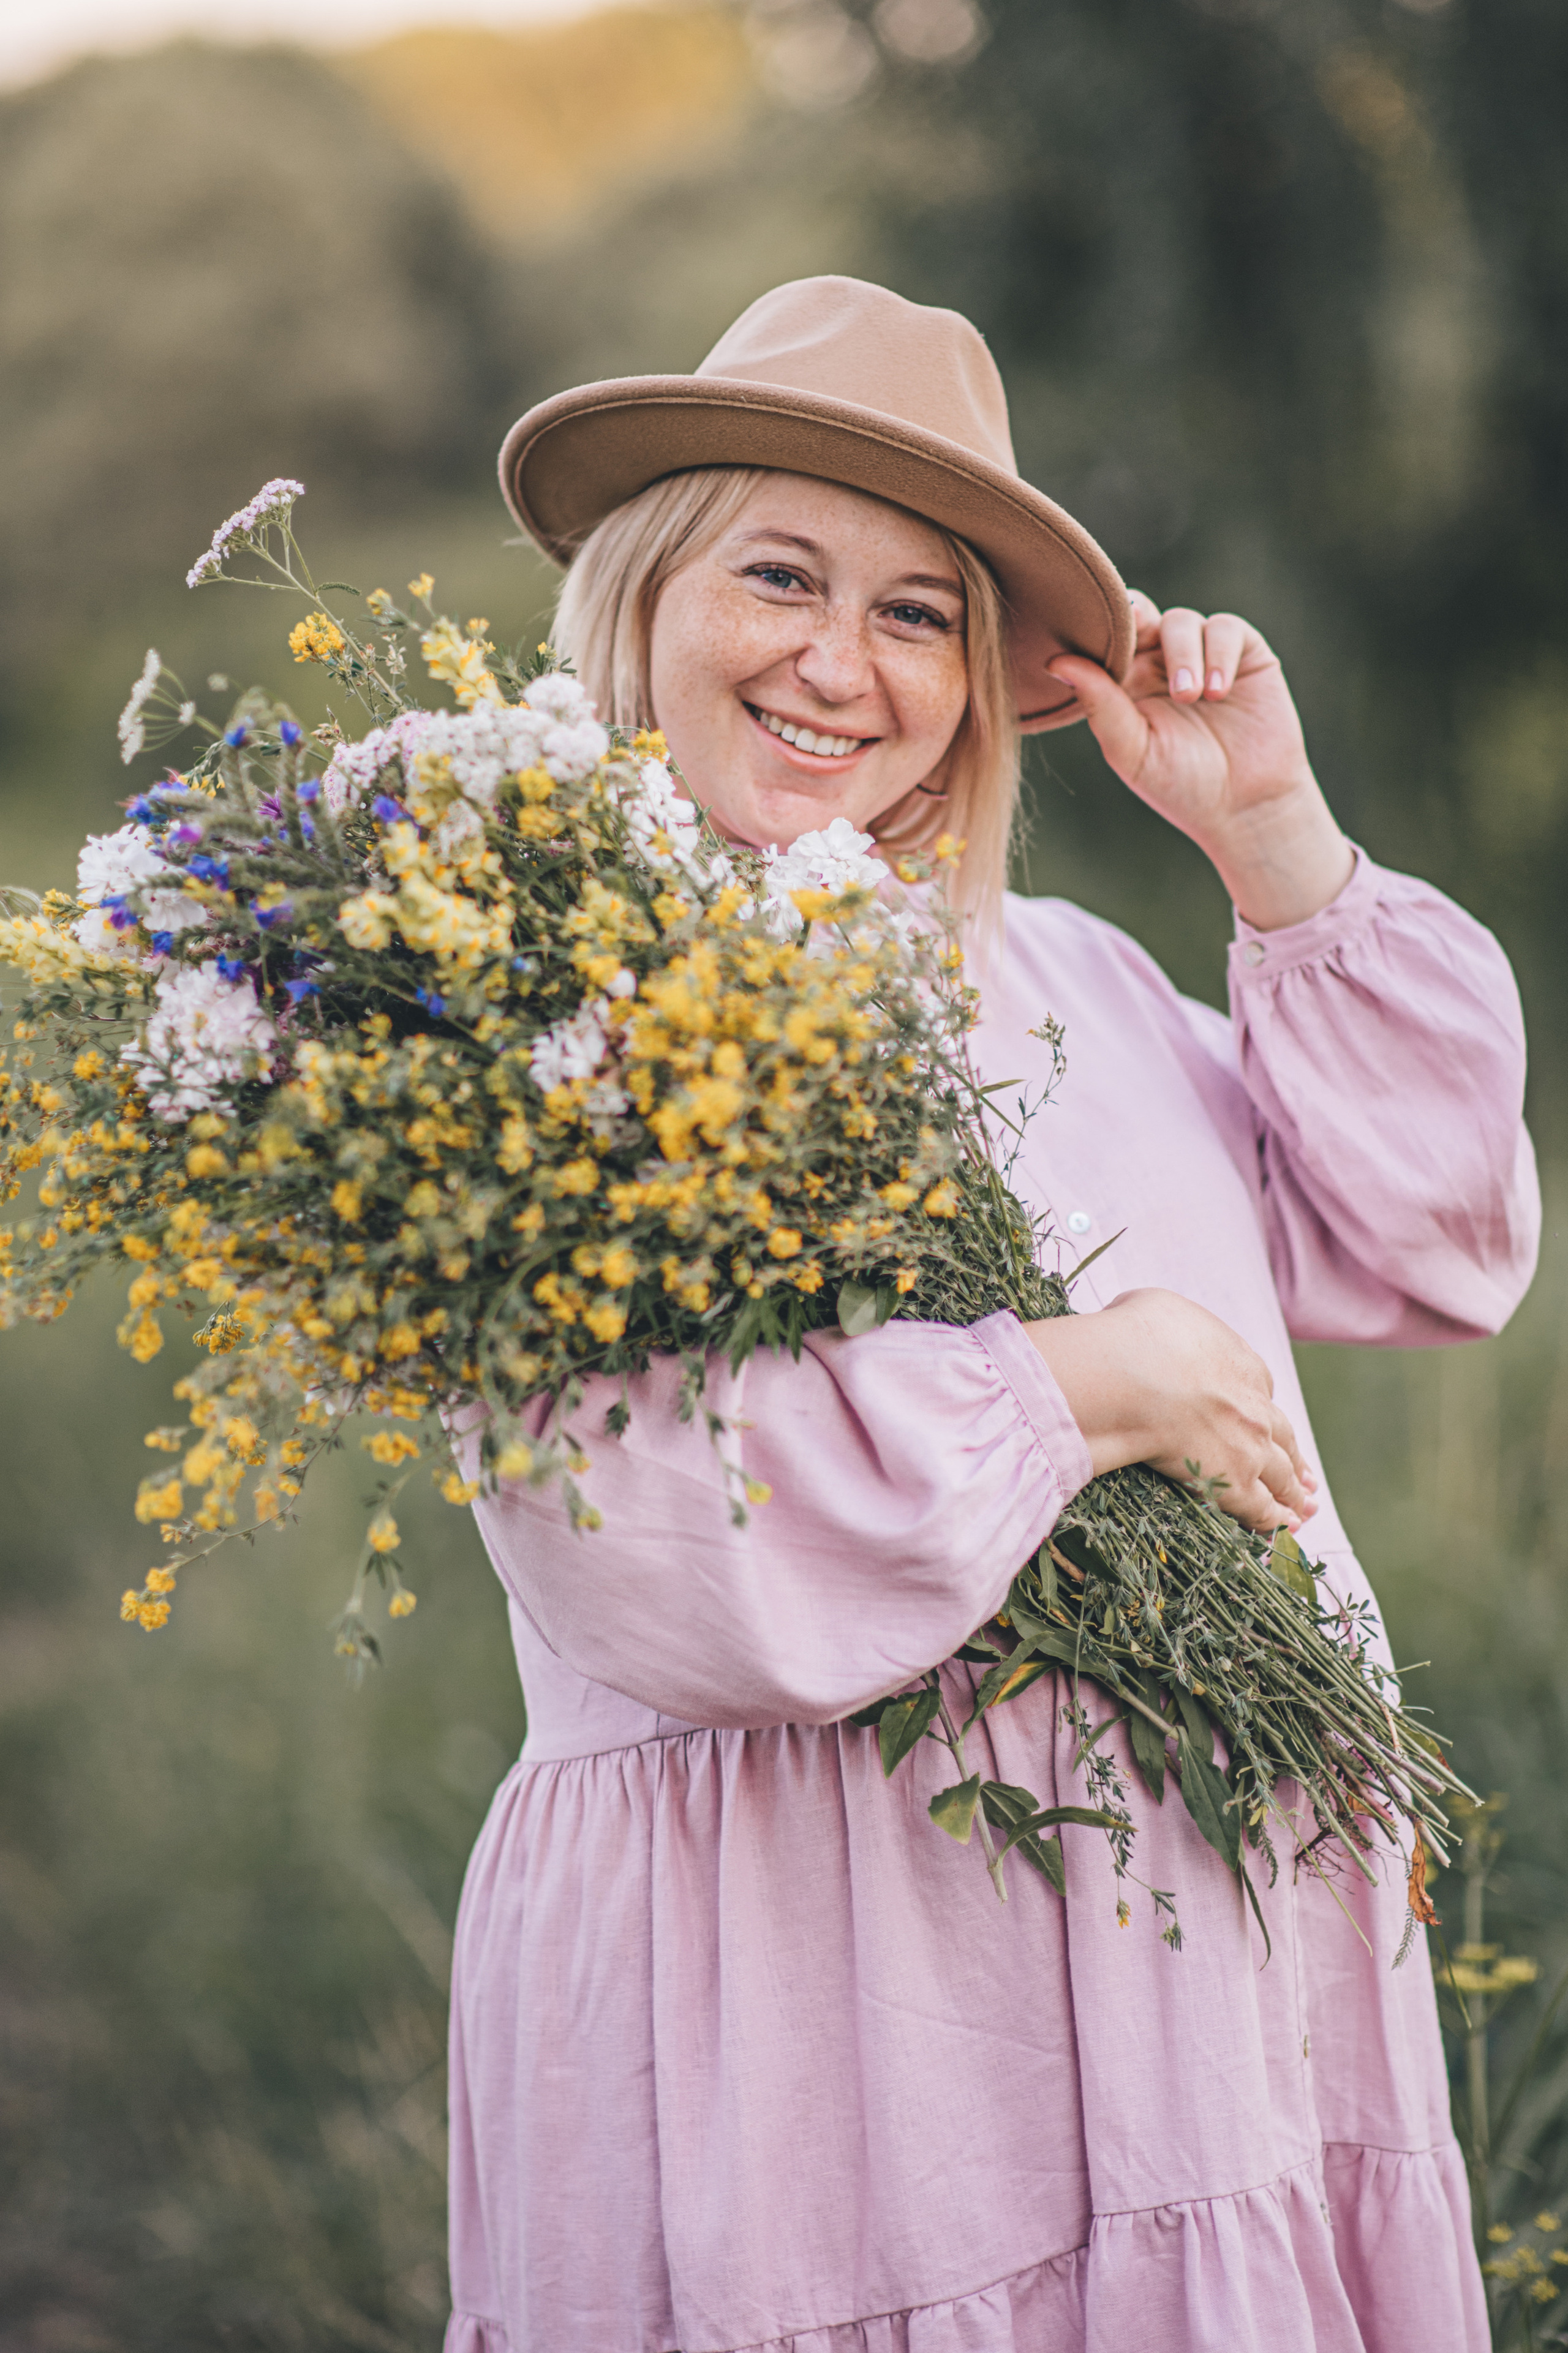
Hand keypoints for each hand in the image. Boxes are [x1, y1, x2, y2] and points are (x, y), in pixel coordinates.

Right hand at [1025, 1287, 1316, 1533]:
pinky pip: (1263, 1509)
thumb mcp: (1156, 1308)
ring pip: (1283, 1476)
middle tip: (1306, 1477)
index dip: (1260, 1407)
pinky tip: (1287, 1527)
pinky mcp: (1236, 1484)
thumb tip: (1150, 1326)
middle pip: (1282, 1436)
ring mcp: (1251, 1448)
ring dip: (1295, 1493)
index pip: (1260, 1389)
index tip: (1260, 1418)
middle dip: (1294, 1458)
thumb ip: (1168, 1326)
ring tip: (1305, 1508)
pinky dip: (1277, 1520)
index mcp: (1242, 1364)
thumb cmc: (1138, 1337)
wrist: (1135, 1375)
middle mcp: (1256, 1407)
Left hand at [1047, 593, 1353, 930]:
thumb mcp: (1132, 750)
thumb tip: (1056, 662)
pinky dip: (1218, 654)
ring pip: (1180, 621)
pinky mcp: (1244, 654)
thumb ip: (1099, 705)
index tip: (1092, 633)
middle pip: (1140, 615)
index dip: (1098, 628)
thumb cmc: (1181, 785)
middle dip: (1136, 621)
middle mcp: (1159, 662)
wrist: (1245, 807)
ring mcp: (1201, 654)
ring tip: (1190, 696)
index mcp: (1125, 683)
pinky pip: (1225, 629)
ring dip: (1183, 654)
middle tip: (1138, 634)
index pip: (1104, 638)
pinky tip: (1216, 692)